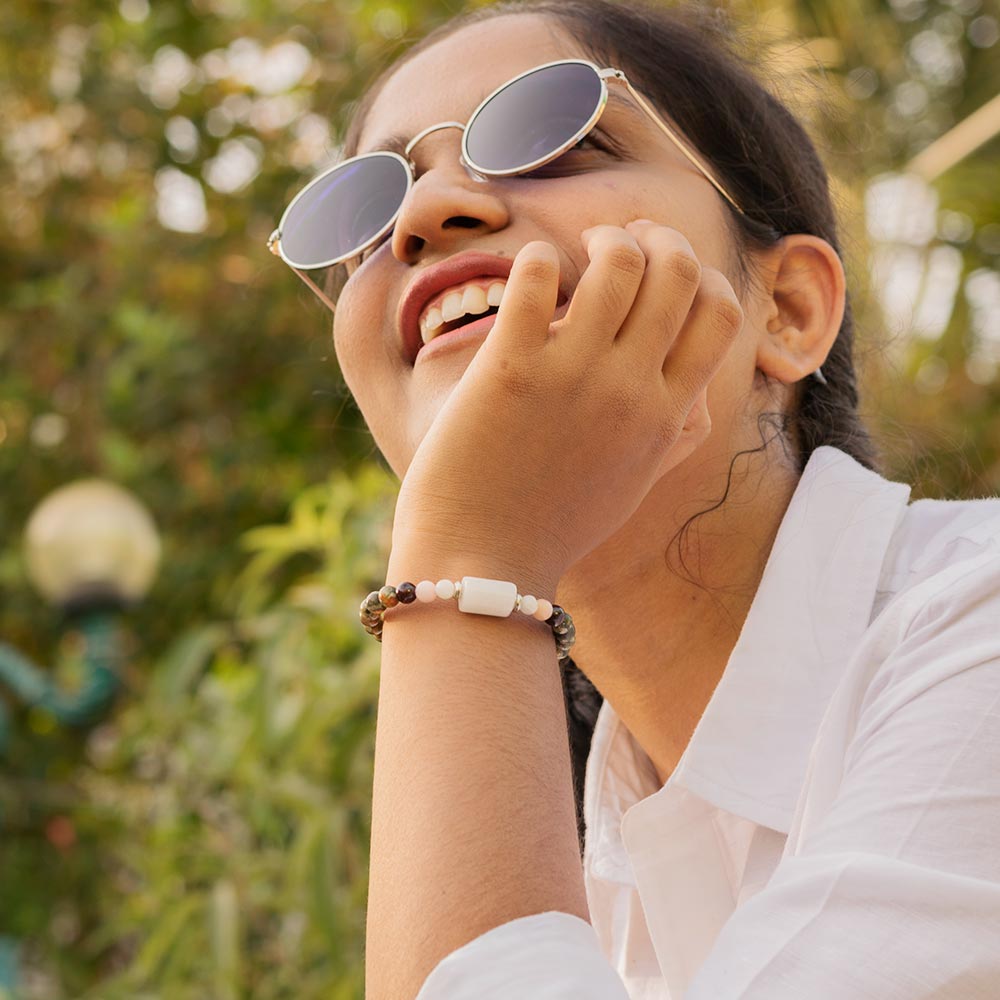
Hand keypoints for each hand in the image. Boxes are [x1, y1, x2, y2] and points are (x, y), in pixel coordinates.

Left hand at [391, 220, 744, 580]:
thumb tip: (700, 405)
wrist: (484, 562)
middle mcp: (631, 390)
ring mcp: (573, 377)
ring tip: (576, 252)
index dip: (702, 276)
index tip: (666, 275)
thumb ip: (674, 439)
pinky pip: (536, 276)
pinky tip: (528, 275)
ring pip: (621, 260)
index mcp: (666, 415)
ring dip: (604, 237)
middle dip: (656, 237)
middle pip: (679, 271)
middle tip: (620, 242)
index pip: (722, 315)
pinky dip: (536, 259)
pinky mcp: (511, 370)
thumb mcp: (634, 484)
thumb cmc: (554, 525)